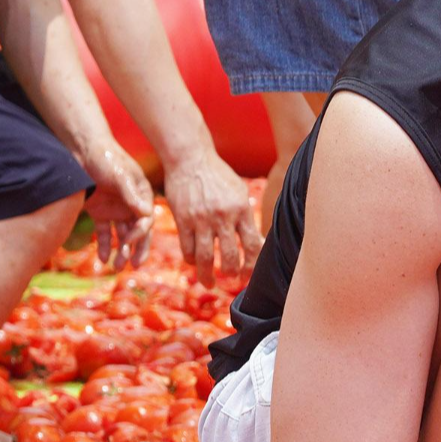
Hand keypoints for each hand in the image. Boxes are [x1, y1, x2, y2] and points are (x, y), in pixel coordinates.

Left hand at [80, 138, 156, 272]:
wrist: (81, 148)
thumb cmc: (105, 158)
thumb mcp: (120, 175)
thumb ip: (131, 194)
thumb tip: (146, 214)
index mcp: (142, 195)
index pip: (145, 220)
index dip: (139, 234)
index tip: (129, 243)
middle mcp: (131, 204)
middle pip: (137, 232)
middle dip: (135, 249)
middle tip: (133, 265)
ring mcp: (115, 208)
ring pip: (121, 235)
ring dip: (120, 250)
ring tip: (116, 267)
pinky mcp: (99, 210)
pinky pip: (104, 232)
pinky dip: (104, 245)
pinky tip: (102, 258)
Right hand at [164, 150, 259, 278]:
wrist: (190, 158)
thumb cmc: (218, 176)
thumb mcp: (239, 192)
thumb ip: (246, 218)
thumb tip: (258, 244)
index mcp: (242, 209)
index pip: (252, 245)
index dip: (252, 265)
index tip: (249, 274)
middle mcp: (223, 216)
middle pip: (230, 256)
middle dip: (232, 272)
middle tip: (232, 278)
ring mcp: (201, 219)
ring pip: (205, 257)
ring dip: (207, 275)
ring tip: (210, 283)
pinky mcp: (182, 219)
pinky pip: (187, 248)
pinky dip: (191, 260)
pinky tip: (194, 263)